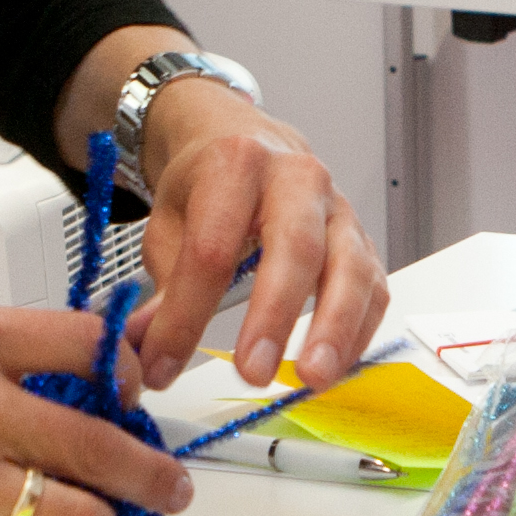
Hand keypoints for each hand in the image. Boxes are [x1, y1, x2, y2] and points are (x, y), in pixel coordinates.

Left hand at [124, 80, 388, 394]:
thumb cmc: (207, 181)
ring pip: (351, 267)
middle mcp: (297, 179)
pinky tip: (337, 364)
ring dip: (334, 329)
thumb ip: (160, 285)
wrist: (244, 137)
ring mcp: (337, 208)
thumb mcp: (167, 220)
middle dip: (274, 316)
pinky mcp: (361, 237)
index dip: (185, 315)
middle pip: (295, 248)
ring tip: (312, 378)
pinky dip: (360, 330)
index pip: (211, 249)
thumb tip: (141, 347)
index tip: (163, 364)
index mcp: (236, 164)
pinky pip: (374, 285)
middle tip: (253, 373)